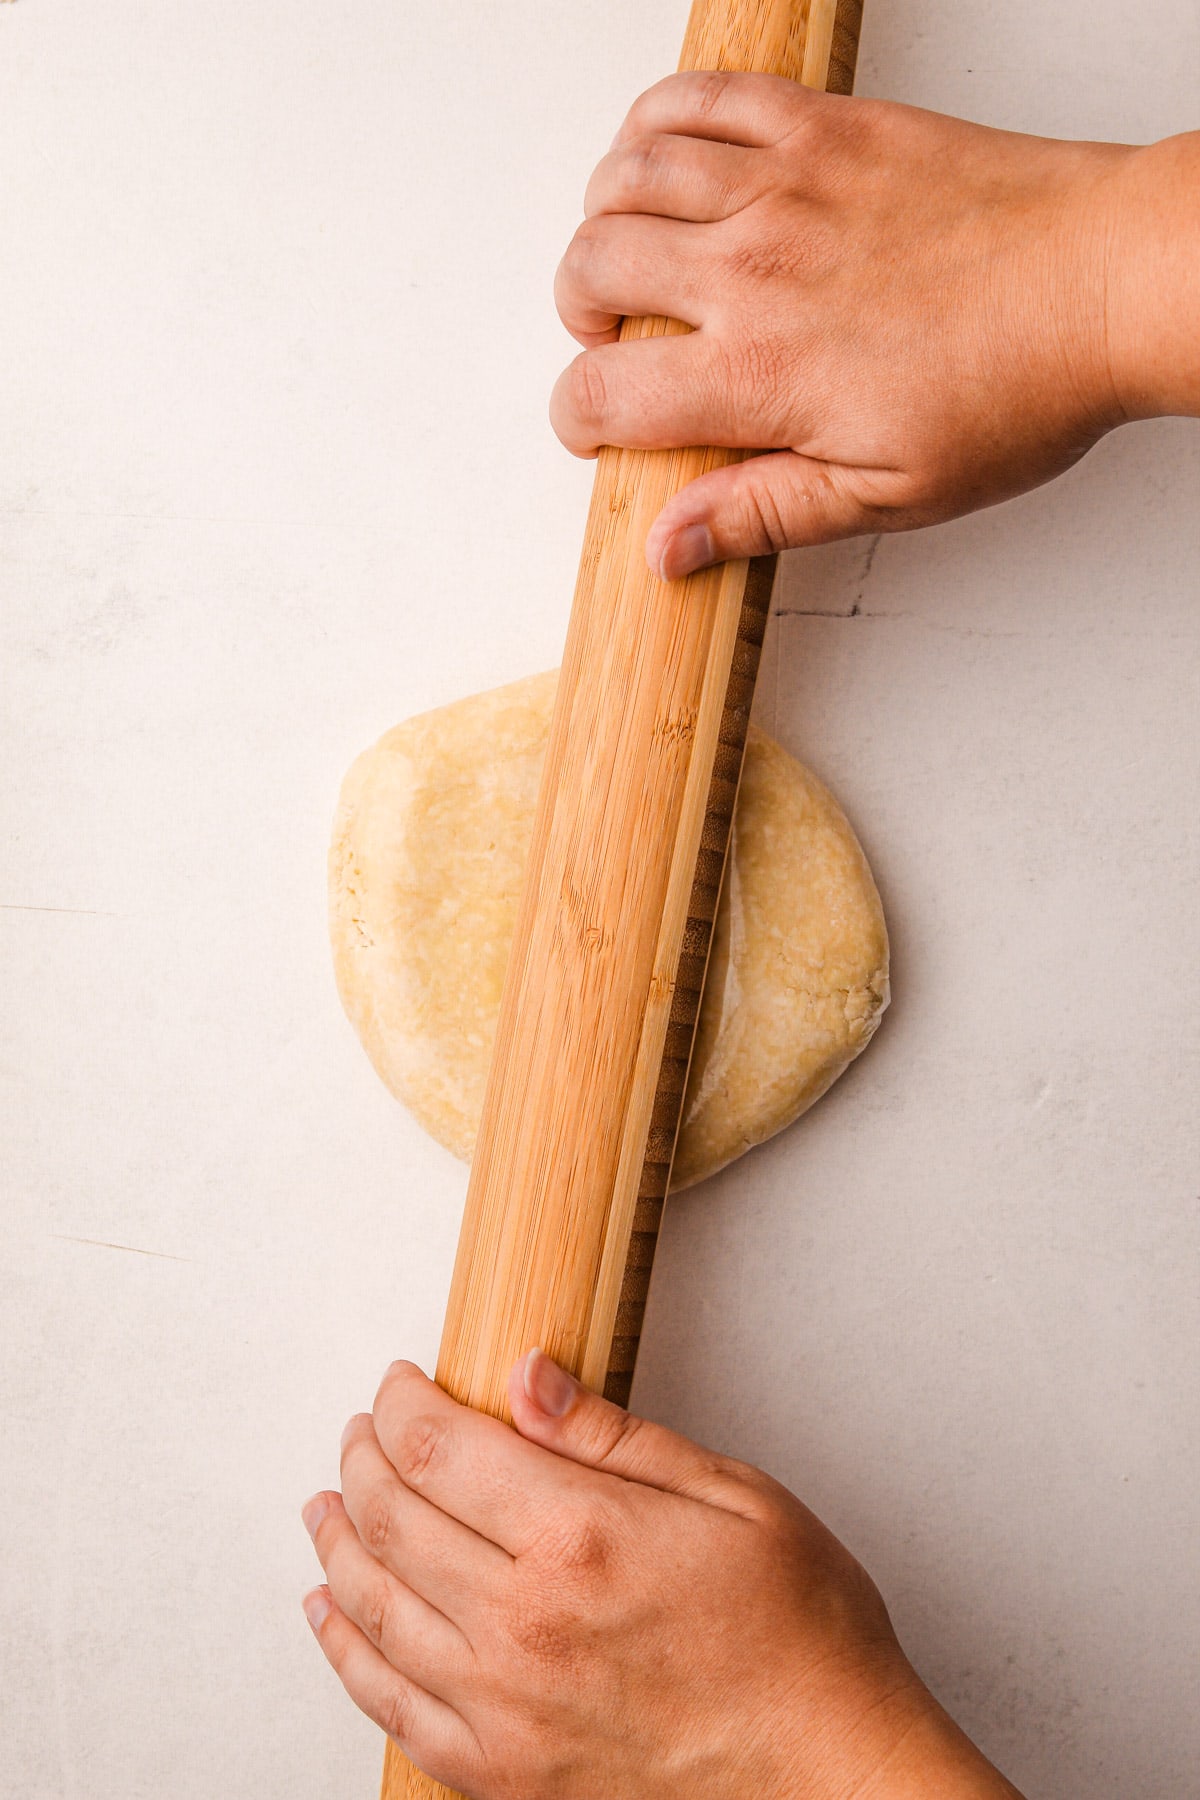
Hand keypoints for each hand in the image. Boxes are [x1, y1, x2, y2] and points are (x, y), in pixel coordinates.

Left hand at [302, 1353, 1022, 1798]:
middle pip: (391, 1519)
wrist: (830, 1774)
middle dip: (363, 1459)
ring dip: (336, 1543)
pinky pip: (386, 1705)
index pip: (437, 1449)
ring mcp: (502, 1708)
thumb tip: (526, 1378)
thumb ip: (613, 1435)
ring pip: (371, 1608)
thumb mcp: (730, 1494)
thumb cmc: (798, 1635)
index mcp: (577, 1538)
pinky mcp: (501, 1775)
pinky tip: (331, 1613)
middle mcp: (522, 1625)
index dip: (401, 1403)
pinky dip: (342, 1650)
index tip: (400, 1382)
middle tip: (364, 1430)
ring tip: (329, 1504)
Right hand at [550, 72, 1196, 578]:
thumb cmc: (1016, 387)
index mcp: (761, 372)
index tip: (599, 428)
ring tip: (634, 258)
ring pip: (625, 175)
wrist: (1102, 280)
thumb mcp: (886, 492)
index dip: (577, 421)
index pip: (601, 393)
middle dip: (580, 316)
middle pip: (592, 267)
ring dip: (604, 221)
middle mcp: (753, 266)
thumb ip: (762, 512)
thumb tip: (667, 546)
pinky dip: (655, 125)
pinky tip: (669, 165)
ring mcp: (783, 183)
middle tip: (617, 342)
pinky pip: (697, 98)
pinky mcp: (821, 125)